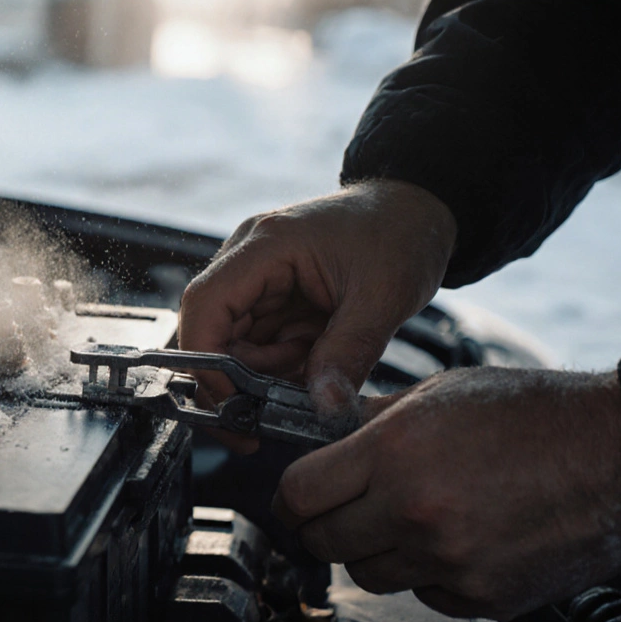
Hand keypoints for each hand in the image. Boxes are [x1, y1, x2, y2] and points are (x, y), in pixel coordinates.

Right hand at [178, 180, 456, 452]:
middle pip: (213, 332)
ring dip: (267, 373)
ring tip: (314, 364)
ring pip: (235, 346)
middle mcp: (249, 259)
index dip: (206, 360)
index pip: (205, 305)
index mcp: (267, 245)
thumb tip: (324, 410)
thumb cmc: (401, 233)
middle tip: (284, 402)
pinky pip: (259, 344)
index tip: (233, 404)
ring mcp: (258, 279)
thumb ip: (349, 354)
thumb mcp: (383, 298)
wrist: (416, 211)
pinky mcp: (272, 297)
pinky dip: (281, 366)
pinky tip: (313, 359)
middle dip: (242, 377)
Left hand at [273, 367, 620, 621]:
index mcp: (395, 453)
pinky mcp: (482, 595)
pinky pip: (424, 594)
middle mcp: (414, 511)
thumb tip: (320, 433)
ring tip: (410, 517)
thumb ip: (370, 420)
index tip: (296, 497)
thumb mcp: (440, 393)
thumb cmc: (537, 414)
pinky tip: (457, 537)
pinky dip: (428, 573)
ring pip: (368, 575)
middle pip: (323, 542)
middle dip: (323, 525)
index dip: (290, 496)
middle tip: (344, 509)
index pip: (299, 493)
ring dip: (375, 551)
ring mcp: (449, 560)